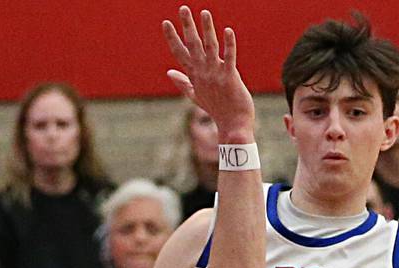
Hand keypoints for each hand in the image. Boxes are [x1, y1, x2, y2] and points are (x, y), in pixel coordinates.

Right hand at [162, 7, 254, 138]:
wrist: (232, 125)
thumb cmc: (216, 109)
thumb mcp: (195, 96)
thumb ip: (182, 82)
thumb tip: (169, 73)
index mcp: (194, 75)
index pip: (180, 53)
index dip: (172, 38)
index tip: (165, 22)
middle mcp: (203, 73)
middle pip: (193, 46)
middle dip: (187, 27)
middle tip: (183, 8)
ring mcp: (216, 75)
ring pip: (210, 48)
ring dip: (207, 29)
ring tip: (205, 12)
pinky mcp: (230, 78)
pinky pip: (229, 58)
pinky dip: (229, 44)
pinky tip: (228, 30)